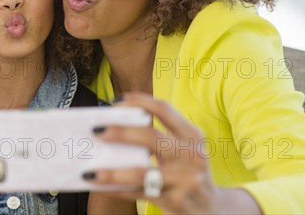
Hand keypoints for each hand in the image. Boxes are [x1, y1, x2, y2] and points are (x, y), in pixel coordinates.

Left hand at [84, 92, 236, 213]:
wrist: (215, 210)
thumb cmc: (189, 173)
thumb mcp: (185, 151)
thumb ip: (160, 138)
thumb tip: (115, 127)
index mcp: (192, 136)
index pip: (164, 109)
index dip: (138, 101)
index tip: (115, 101)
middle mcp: (191, 155)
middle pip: (151, 137)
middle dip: (120, 132)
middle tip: (96, 130)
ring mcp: (185, 180)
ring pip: (141, 172)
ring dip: (112, 173)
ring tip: (89, 172)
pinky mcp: (176, 202)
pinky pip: (138, 193)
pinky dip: (117, 189)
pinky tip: (100, 186)